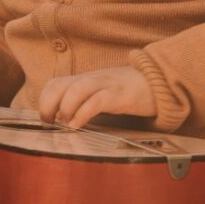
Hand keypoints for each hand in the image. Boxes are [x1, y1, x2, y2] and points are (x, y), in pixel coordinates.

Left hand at [38, 66, 158, 129]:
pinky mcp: (120, 95)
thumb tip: (65, 120)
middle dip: (47, 105)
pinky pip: (97, 101)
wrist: (160, 81)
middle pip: (59, 85)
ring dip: (64, 108)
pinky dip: (83, 113)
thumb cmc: (129, 90)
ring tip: (65, 123)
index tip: (45, 119)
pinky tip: (78, 124)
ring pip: (76, 90)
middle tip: (50, 123)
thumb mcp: (103, 91)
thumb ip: (86, 100)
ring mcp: (106, 85)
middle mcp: (92, 79)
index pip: (55, 83)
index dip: (44, 100)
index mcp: (86, 79)